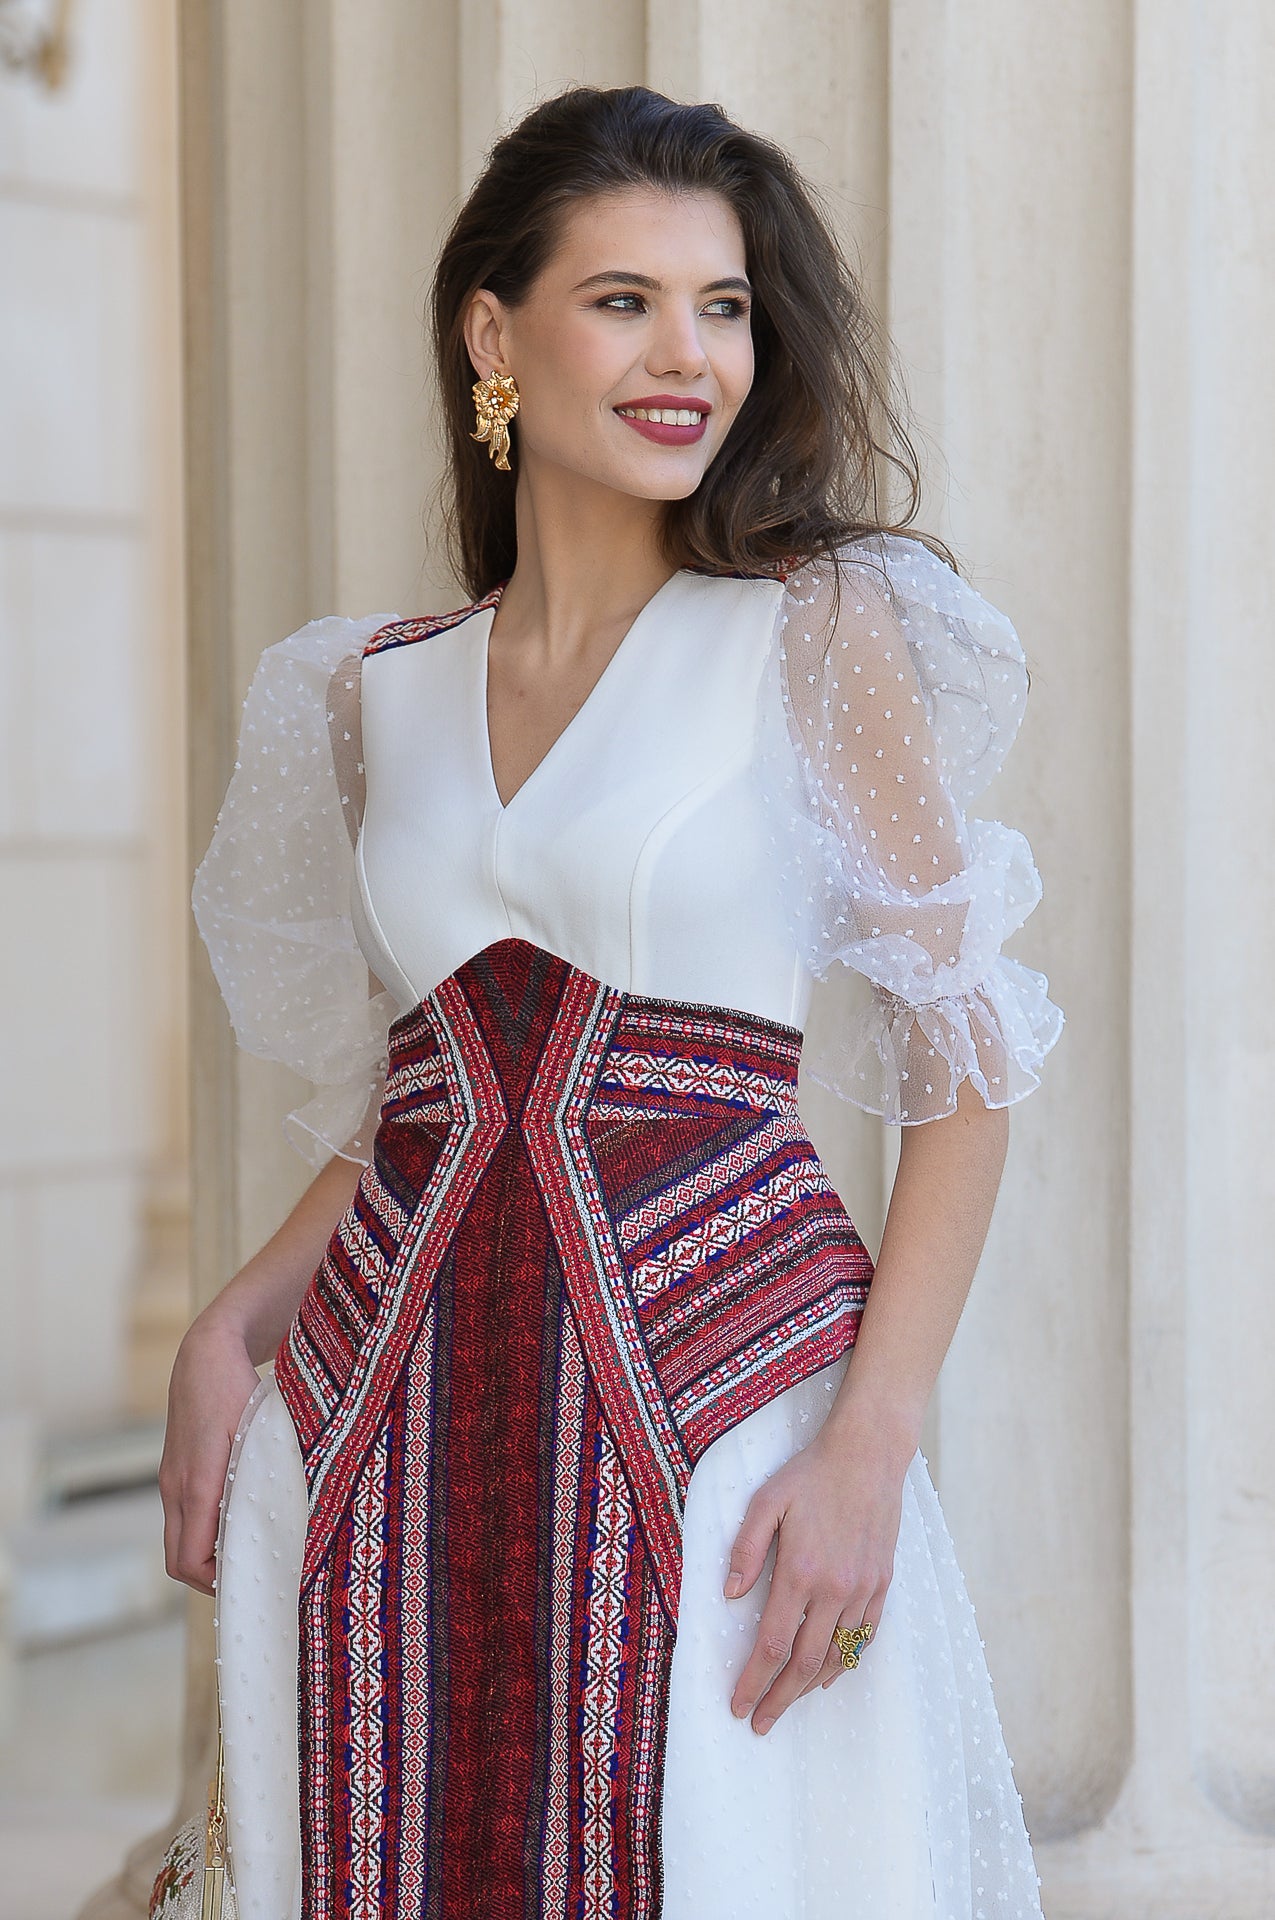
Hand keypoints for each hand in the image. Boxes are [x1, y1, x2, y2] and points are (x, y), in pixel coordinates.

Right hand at [158, 1316, 261, 1595]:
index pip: (190, 1560)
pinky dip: (201, 1532)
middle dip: (209, 1579)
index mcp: (196, 1485)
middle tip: (251, 1580)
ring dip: (205, 1555)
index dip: (215, 1584)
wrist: (206, 1354)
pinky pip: (181, 1516)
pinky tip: (234, 1523)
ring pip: (178, 1538)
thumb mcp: (258, 1432)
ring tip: (248, 1555)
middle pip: (178, 1559)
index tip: (250, 1585)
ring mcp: (171, 1479)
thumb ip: (266, 1474)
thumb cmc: (238, 1389)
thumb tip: (286, 1516)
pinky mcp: (175, 1469)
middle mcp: (176, 1487)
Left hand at [724, 1418, 908, 1733]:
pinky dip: (846, 1662)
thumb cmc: (811, 1474)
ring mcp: (864, 1588)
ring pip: (838, 1655)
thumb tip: (729, 1595)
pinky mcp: (882, 1583)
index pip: (772, 1643)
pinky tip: (829, 1673)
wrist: (869, 1454)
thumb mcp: (766, 1501)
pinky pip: (866, 1636)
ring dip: (810, 1686)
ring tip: (787, 1702)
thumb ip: (746, 1549)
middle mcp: (835, 1588)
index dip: (753, 1680)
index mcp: (801, 1571)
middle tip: (760, 1723)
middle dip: (779, 1698)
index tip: (738, 1705)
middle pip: (804, 1661)